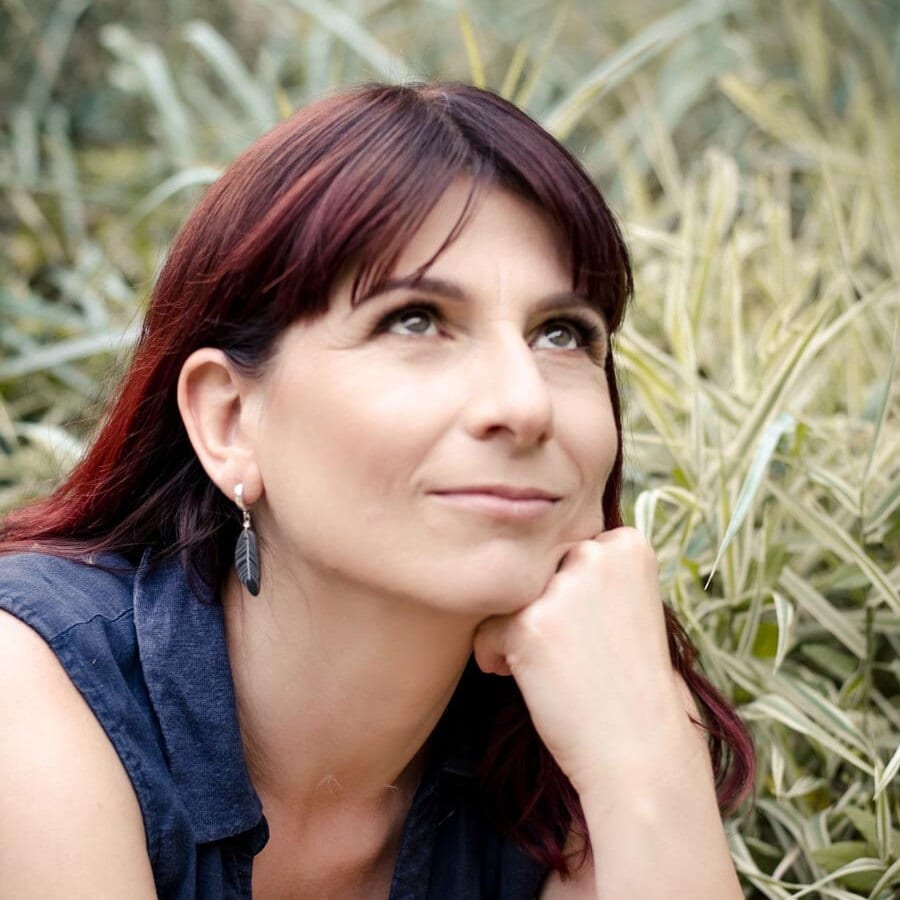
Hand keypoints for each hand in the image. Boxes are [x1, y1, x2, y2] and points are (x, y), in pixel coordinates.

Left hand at [473, 527, 701, 798]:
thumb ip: (591, 574)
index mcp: (627, 544)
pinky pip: (487, 630)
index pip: (567, 547)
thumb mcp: (630, 605)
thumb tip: (530, 554)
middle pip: (536, 568)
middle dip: (538, 605)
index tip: (585, 628)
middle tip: (564, 651)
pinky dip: (495, 656)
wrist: (641, 751)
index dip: (566, 590)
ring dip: (513, 629)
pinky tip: (522, 679)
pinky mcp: (529, 623)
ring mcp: (562, 588)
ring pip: (508, 595)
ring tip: (545, 665)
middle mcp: (596, 554)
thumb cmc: (633, 683)